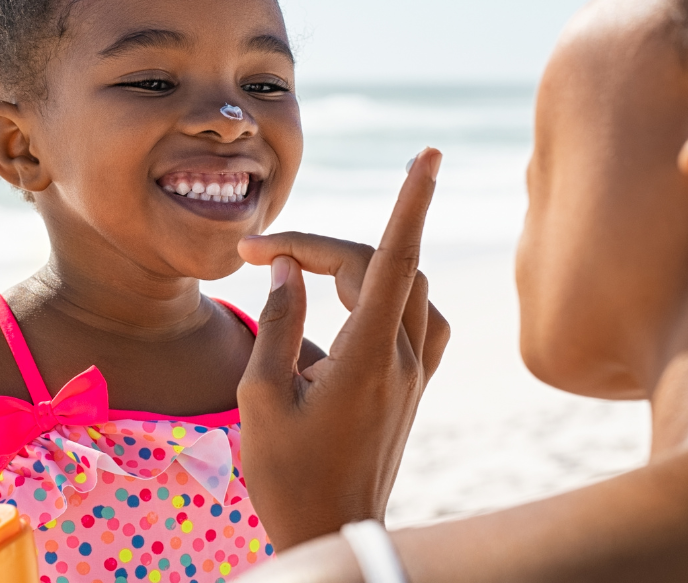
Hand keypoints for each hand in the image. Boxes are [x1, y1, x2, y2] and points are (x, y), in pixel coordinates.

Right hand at [235, 148, 448, 550]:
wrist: (332, 532)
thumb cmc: (286, 475)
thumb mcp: (260, 398)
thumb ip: (277, 324)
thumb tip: (288, 267)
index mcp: (364, 361)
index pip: (394, 261)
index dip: (411, 202)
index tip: (427, 155)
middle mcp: (401, 361)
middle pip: (384, 268)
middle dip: (325, 246)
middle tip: (263, 255)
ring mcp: (414, 375)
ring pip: (410, 289)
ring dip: (365, 264)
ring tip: (309, 271)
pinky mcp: (414, 388)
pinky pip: (421, 320)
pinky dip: (393, 293)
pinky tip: (358, 301)